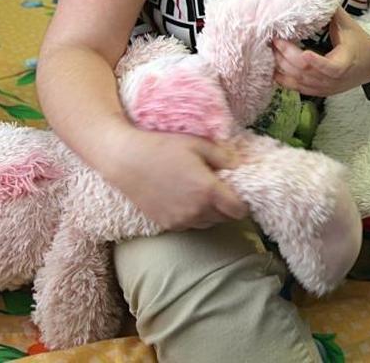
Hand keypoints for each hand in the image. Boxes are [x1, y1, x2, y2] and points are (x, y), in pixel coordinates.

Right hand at [101, 123, 248, 231]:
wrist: (126, 160)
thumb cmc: (162, 147)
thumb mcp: (198, 144)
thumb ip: (223, 156)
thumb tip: (238, 165)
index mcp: (208, 191)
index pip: (239, 210)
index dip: (243, 203)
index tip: (240, 192)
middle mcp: (197, 211)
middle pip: (225, 218)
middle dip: (228, 206)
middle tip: (221, 188)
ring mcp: (181, 220)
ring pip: (208, 223)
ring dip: (211, 212)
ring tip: (202, 192)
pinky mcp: (166, 224)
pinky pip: (190, 225)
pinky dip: (194, 216)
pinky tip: (186, 198)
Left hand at [272, 8, 369, 95]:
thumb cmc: (360, 43)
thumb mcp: (348, 25)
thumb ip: (331, 11)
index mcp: (345, 63)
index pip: (330, 67)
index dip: (315, 62)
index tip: (303, 52)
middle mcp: (335, 80)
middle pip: (307, 73)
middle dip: (288, 57)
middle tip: (275, 41)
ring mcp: (326, 88)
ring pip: (299, 82)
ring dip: (283, 67)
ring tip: (272, 51)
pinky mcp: (320, 92)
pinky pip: (298, 89)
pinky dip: (284, 79)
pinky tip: (274, 68)